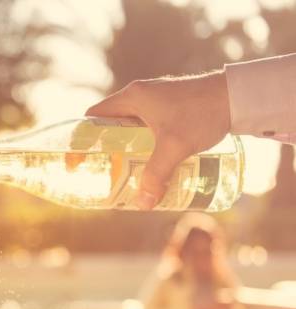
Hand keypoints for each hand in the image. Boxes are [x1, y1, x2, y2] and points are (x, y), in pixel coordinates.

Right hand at [86, 71, 230, 207]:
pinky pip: (148, 127)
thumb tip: (143, 204)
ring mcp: (157, 100)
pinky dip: (145, 143)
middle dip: (106, 149)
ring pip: (131, 127)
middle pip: (110, 125)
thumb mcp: (175, 147)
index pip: (93, 117)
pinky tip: (153, 161)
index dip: (82, 139)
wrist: (239, 96)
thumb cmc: (203, 113)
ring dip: (127, 148)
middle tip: (106, 172)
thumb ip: (156, 175)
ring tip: (128, 171)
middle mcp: (140, 95)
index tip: (79, 160)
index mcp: (131, 97)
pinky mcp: (172, 107)